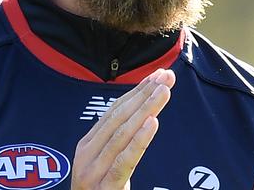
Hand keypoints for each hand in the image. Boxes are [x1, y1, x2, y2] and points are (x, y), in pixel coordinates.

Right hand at [70, 68, 175, 188]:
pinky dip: (139, 140)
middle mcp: (87, 154)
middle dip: (144, 94)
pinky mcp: (105, 188)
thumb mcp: (105, 164)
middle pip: (119, 117)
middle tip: (166, 77)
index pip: (114, 110)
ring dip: (145, 109)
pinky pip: (124, 162)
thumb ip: (118, 142)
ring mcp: (93, 171)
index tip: (158, 76)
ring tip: (164, 92)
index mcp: (87, 144)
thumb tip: (142, 114)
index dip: (137, 91)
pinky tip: (153, 124)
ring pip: (122, 134)